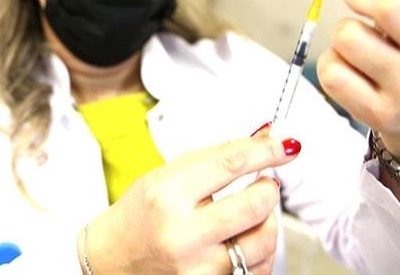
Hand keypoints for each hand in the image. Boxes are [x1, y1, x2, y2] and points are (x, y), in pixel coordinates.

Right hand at [84, 130, 300, 273]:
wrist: (112, 259)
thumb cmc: (140, 214)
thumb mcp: (166, 175)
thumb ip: (216, 157)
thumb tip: (264, 137)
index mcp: (167, 195)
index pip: (230, 164)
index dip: (265, 151)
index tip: (287, 145)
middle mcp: (182, 233)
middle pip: (255, 205)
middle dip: (269, 188)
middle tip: (265, 183)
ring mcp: (197, 267)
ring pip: (263, 241)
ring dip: (267, 221)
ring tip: (251, 212)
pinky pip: (256, 268)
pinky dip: (258, 250)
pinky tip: (242, 240)